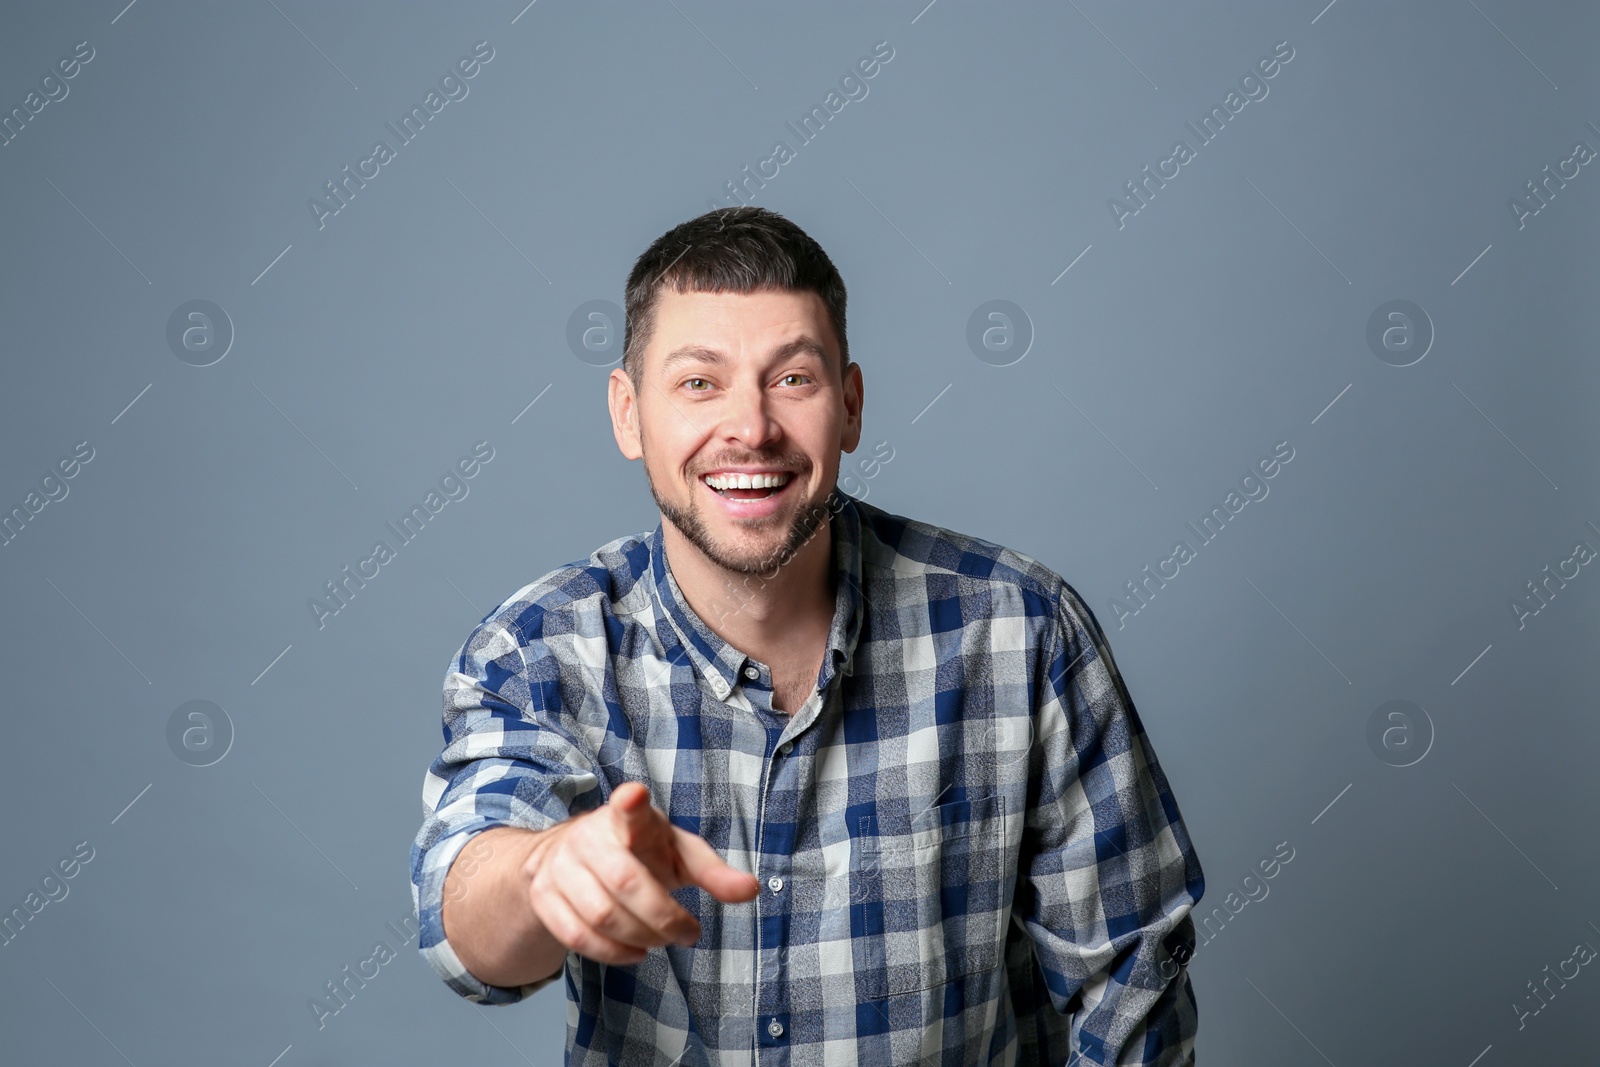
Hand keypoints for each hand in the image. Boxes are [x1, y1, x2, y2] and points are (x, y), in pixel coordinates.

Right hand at [523, 780, 759, 965]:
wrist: (567, 857)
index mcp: (628, 818)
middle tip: (688, 932)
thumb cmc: (638, 853)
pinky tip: (635, 952)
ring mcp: (560, 866)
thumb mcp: (677, 853)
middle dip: (663, 918)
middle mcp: (588, 836)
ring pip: (602, 916)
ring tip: (662, 941)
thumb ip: (713, 872)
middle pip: (626, 884)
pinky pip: (577, 937)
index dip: (631, 803)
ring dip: (641, 939)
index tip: (634, 796)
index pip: (628, 808)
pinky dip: (612, 953)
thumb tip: (752, 890)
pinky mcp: (543, 896)